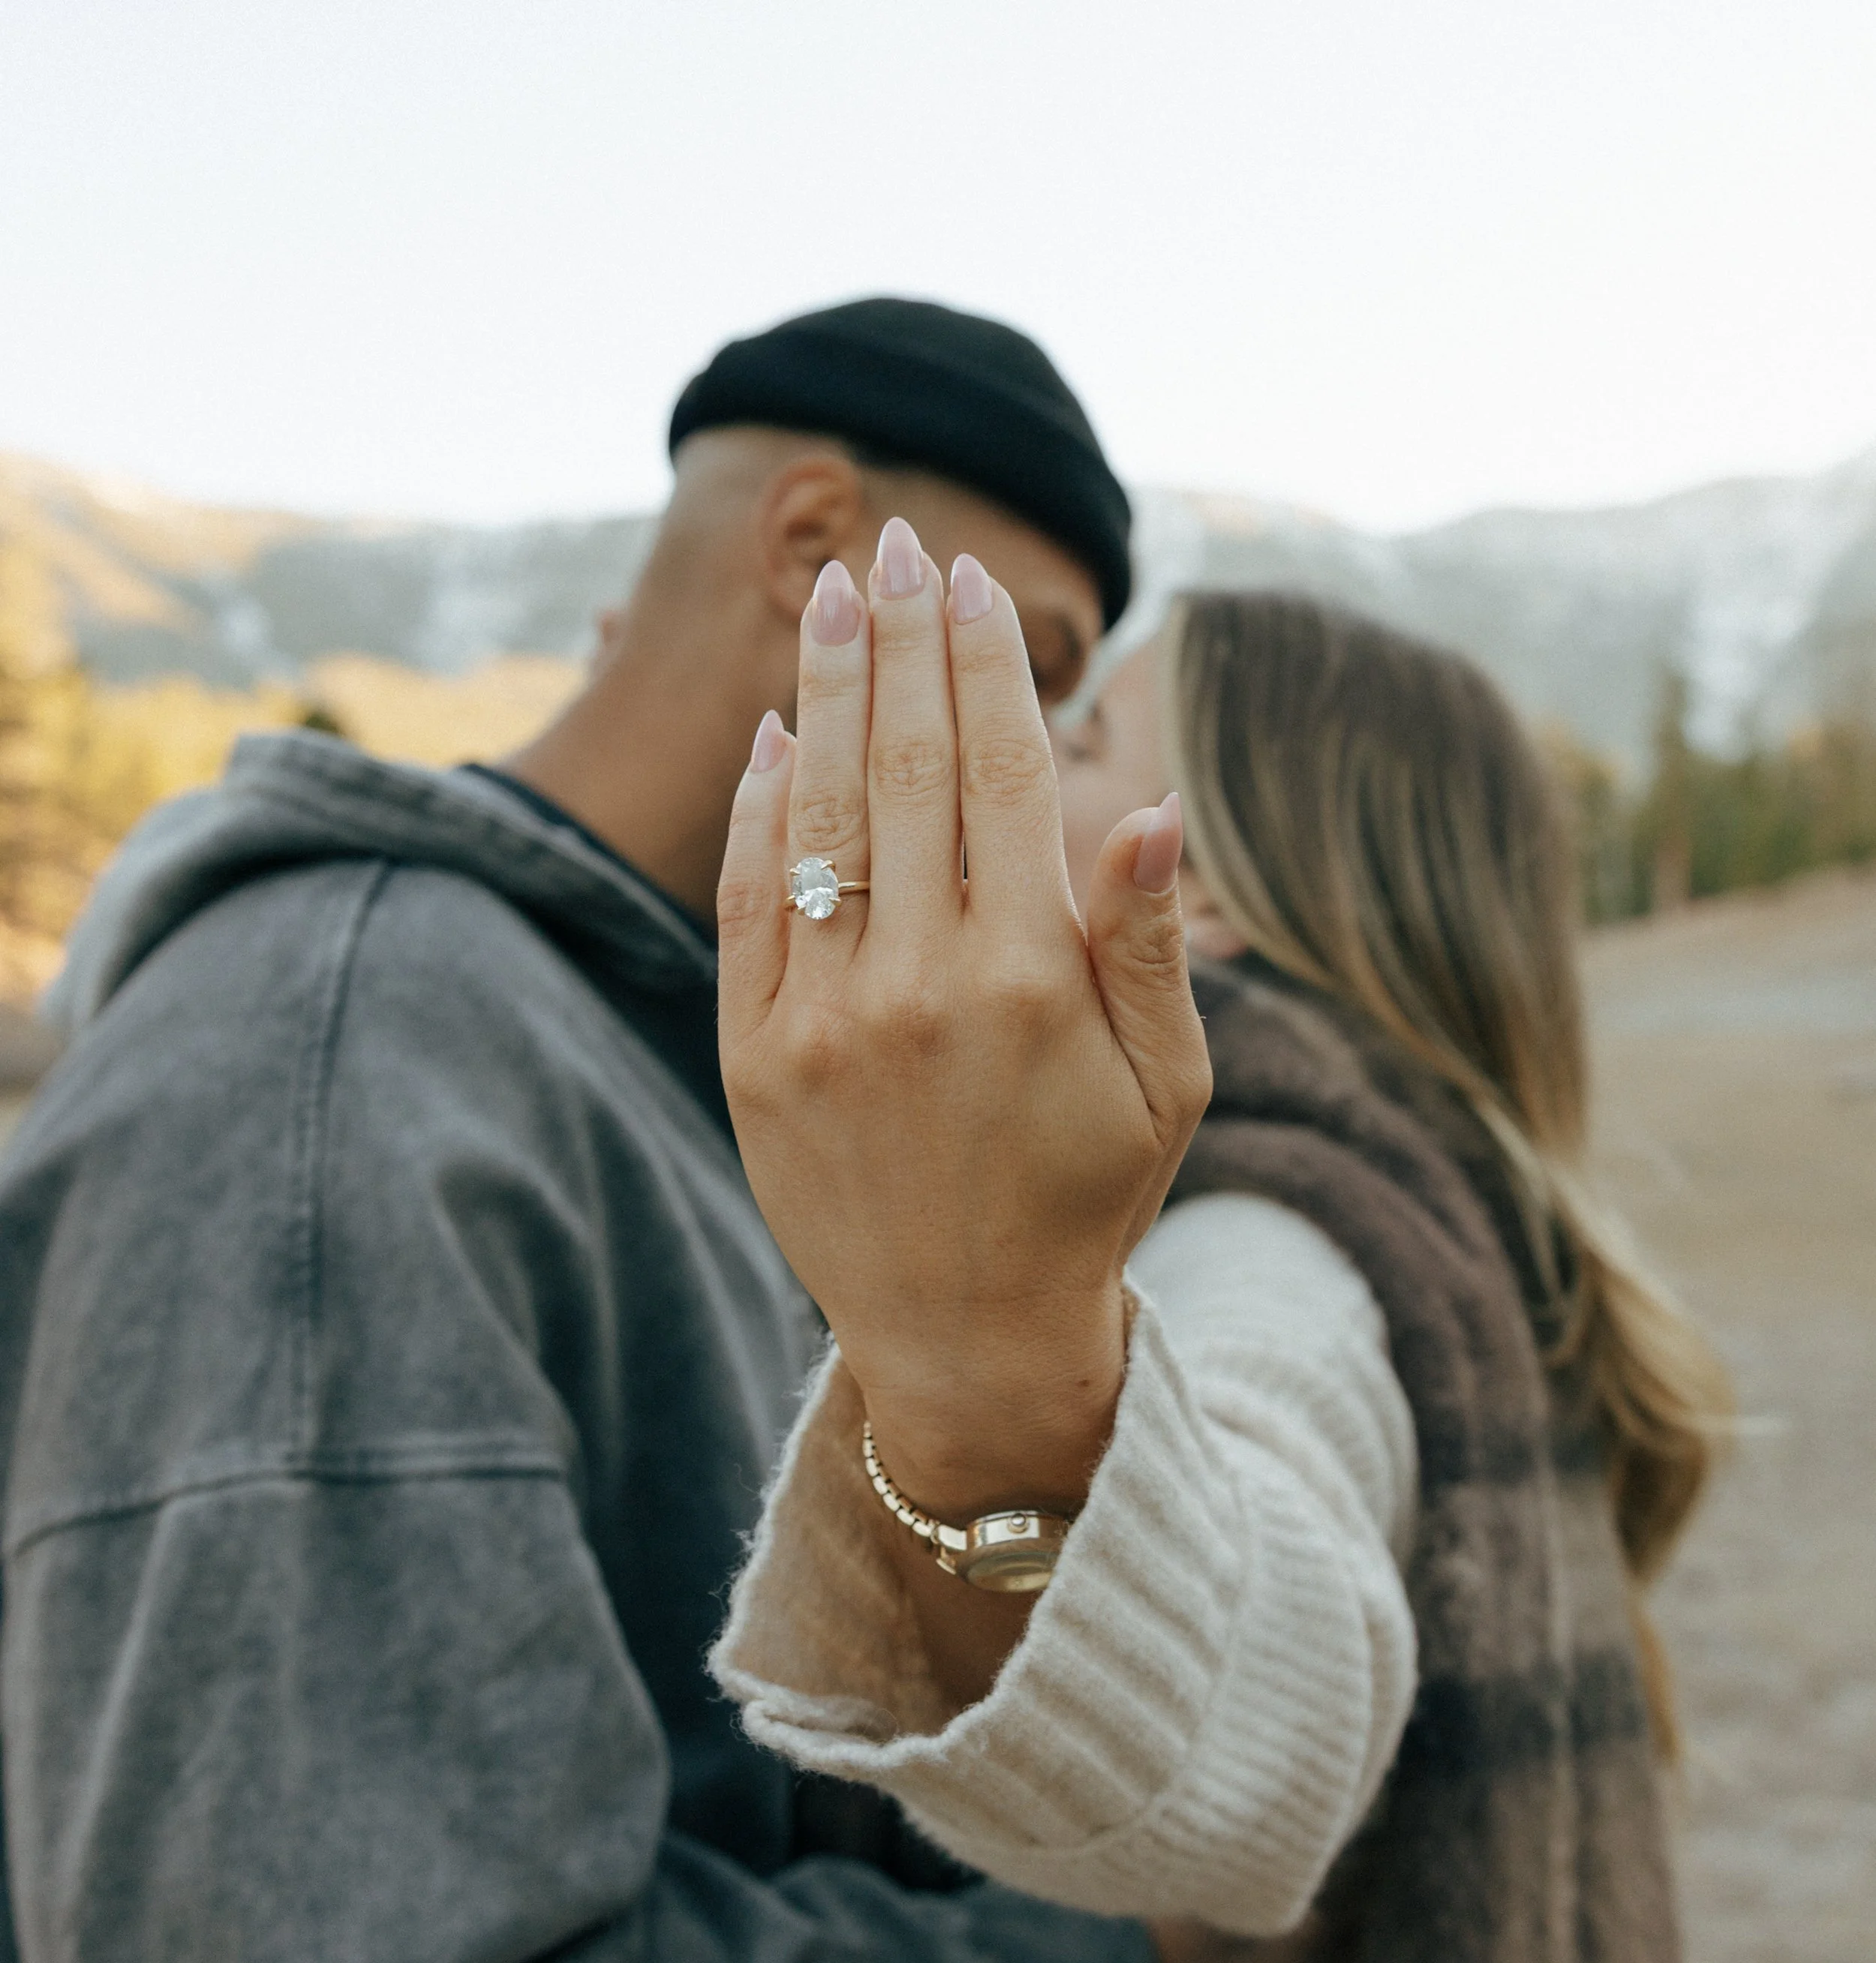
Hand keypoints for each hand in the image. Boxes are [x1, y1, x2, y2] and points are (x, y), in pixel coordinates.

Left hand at [717, 518, 1211, 1522]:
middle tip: (889, 544)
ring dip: (824, 695)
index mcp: (1033, 980)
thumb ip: (1150, 945)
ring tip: (832, 599)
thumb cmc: (1086, 1199)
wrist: (964, 1335)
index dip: (978, 666)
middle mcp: (922, 987)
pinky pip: (750, 906)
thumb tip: (1146, 809)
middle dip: (897, 642)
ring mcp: (825, 1023)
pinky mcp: (755, 1062)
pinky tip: (776, 738)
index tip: (962, 581)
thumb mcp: (1165, 1086)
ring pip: (820, 818)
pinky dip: (760, 813)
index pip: (997, 775)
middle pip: (902, 768)